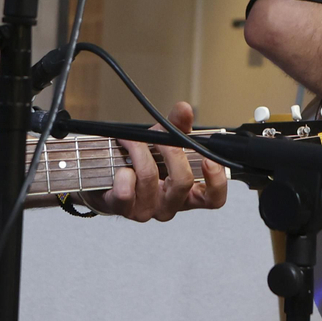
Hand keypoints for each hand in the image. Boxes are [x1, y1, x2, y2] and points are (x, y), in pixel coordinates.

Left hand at [90, 101, 229, 221]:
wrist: (105, 178)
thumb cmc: (139, 165)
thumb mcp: (162, 144)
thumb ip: (176, 127)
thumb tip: (185, 109)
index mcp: (187, 194)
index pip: (214, 199)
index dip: (216, 181)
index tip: (209, 160)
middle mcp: (170, 205)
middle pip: (182, 181)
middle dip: (171, 150)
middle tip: (159, 135)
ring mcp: (147, 210)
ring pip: (150, 178)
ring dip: (138, 151)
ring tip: (129, 140)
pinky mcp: (123, 210)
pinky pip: (126, 191)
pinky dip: (122, 172)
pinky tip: (119, 166)